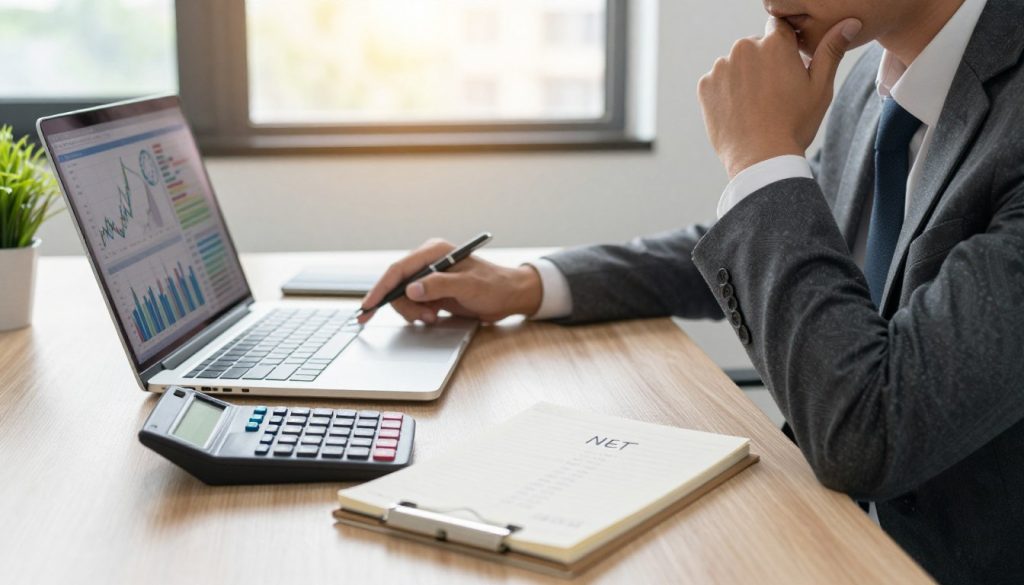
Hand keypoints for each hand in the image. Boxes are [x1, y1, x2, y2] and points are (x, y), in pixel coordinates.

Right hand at [357, 238, 542, 324]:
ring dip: (413, 312)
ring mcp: (428, 277)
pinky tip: (433, 316)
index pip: (398, 269)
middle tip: (423, 318)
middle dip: (404, 305)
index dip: (381, 288)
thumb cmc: (494, 286)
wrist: (509, 297)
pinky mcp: (431, 291)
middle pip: (397, 285)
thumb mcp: (468, 286)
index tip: (368, 305)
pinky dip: (418, 314)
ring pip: (403, 297)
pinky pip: (413, 304)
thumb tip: (411, 289)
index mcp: (434, 251)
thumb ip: (439, 286)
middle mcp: (428, 262)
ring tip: (433, 317)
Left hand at [697, 17, 861, 178]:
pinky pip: (717, 83)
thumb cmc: (794, 124)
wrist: (760, 158)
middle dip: (763, 63)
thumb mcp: (820, 87)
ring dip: (743, 78)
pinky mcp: (705, 85)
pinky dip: (725, 94)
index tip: (786, 69)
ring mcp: (721, 66)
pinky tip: (739, 112)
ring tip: (755, 106)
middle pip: (755, 47)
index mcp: (775, 42)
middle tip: (773, 94)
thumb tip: (850, 22)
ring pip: (735, 65)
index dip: (784, 48)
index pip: (779, 28)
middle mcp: (744, 47)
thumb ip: (831, 50)